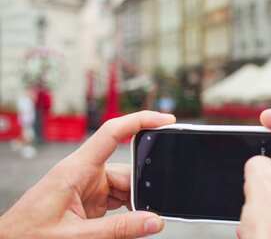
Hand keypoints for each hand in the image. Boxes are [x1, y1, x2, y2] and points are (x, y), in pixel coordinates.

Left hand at [0, 111, 175, 238]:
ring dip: (135, 204)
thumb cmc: (27, 237)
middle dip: (143, 187)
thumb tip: (154, 221)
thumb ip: (118, 230)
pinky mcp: (87, 200)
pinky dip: (127, 210)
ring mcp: (85, 186)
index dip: (141, 121)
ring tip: (140, 223)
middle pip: (126, 169)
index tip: (166, 120)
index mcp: (75, 169)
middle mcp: (82, 173)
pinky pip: (116, 198)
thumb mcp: (76, 236)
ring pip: (124, 187)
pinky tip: (131, 223)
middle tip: (154, 209)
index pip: (112, 133)